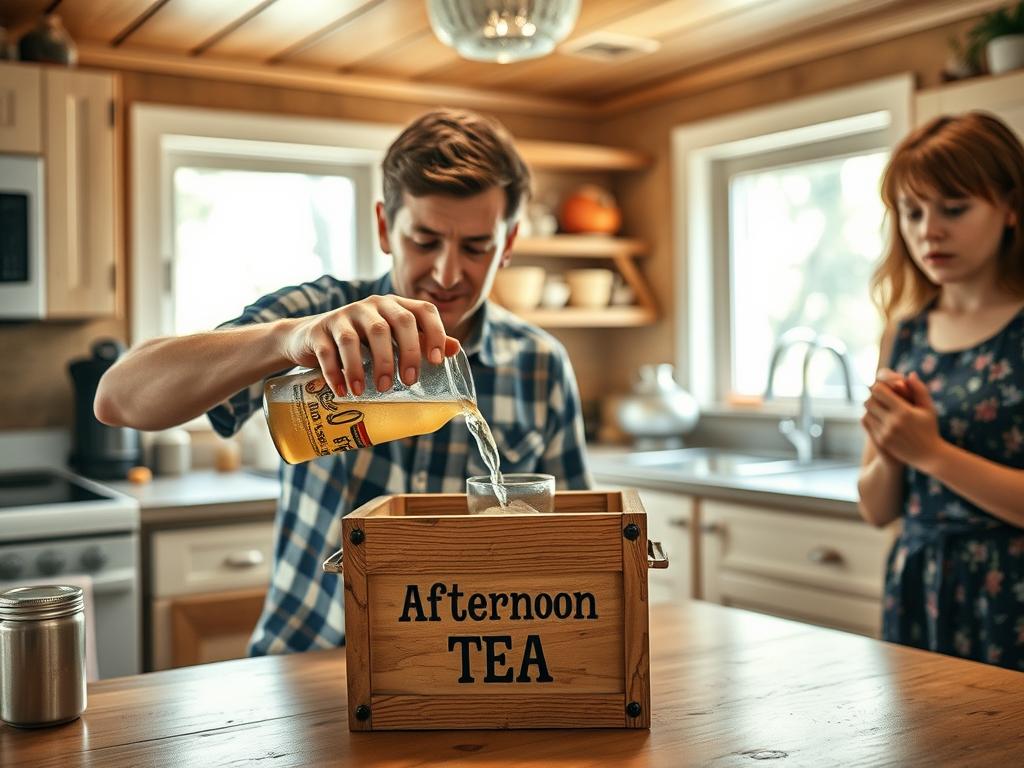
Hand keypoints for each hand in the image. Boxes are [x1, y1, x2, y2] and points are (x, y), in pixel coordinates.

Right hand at [280, 295, 460, 396]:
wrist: (312, 337)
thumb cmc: (361, 340)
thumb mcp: (392, 338)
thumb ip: (422, 341)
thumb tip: (454, 349)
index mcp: (395, 306)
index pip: (423, 310)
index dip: (435, 333)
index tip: (437, 361)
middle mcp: (371, 306)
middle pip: (393, 323)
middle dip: (404, 354)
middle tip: (407, 382)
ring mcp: (343, 315)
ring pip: (356, 338)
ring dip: (364, 367)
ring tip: (369, 391)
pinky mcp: (319, 330)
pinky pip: (328, 351)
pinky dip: (336, 373)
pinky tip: (344, 391)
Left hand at [861, 372, 941, 467]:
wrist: (929, 456)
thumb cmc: (930, 429)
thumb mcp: (928, 408)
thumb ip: (919, 389)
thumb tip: (909, 374)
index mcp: (904, 412)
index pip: (879, 392)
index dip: (879, 387)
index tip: (884, 387)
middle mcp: (892, 423)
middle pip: (869, 401)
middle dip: (873, 397)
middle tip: (879, 396)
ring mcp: (885, 433)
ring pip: (866, 412)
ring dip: (871, 408)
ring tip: (879, 406)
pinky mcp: (881, 441)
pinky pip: (867, 424)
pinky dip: (870, 417)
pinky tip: (878, 416)